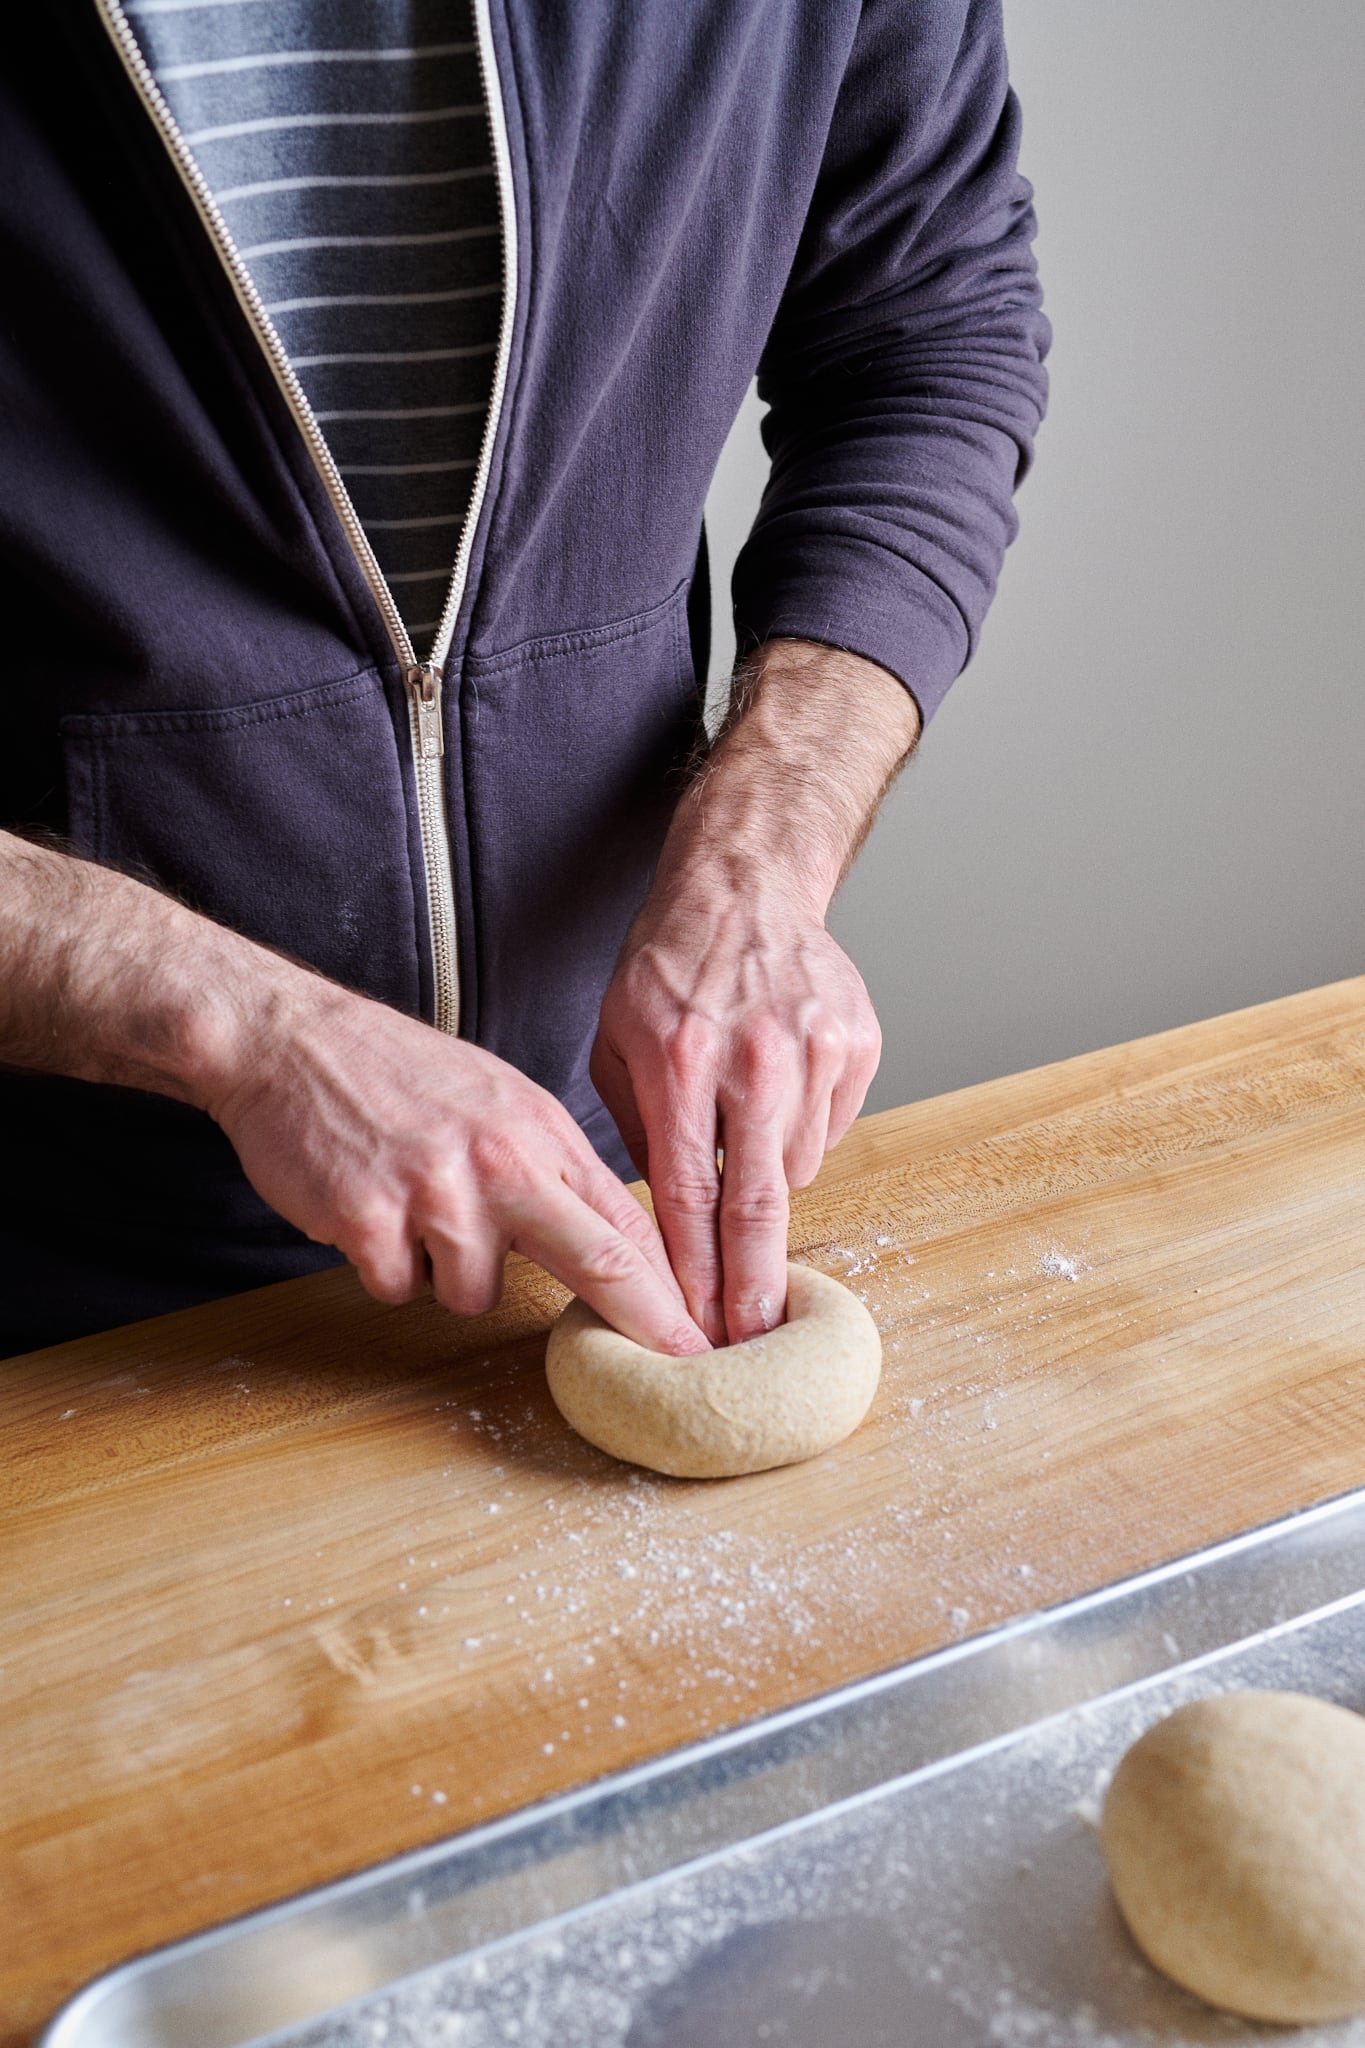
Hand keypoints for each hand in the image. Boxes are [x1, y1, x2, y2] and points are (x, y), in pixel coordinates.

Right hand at [209, 981, 709, 1353]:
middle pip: (599, 1260)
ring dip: (446, 1272)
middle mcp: (502, 1160)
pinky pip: (400, 1287)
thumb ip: (551, 1166)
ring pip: (472, 1293)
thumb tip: (608, 1239)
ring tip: (415, 1209)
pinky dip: (386, 1266)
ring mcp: (436, 1190)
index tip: (701, 1335)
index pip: (627, 1221)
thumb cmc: (399, 1075)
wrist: (293, 1041)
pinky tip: (371, 1211)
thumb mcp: (499, 1100)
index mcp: (540, 1131)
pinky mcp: (369, 1219)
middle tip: (677, 1361)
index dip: (672, 1289)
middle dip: (645, 1321)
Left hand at [590, 637, 916, 1346]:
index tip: (695, 1328)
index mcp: (680, 1060)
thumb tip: (659, 1217)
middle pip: (756, 1202)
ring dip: (765, 1178)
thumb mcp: (616, 1039)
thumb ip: (634, 1127)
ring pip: (795, 1168)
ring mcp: (812, 1050)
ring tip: (741, 1133)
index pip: (684, 1192)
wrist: (743, 886)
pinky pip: (828, 1129)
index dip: (692, 1271)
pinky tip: (776, 1089)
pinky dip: (800, 1131)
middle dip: (752, 1286)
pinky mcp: (855, 1043)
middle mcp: (752, 1059)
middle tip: (749, 1342)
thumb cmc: (670, 966)